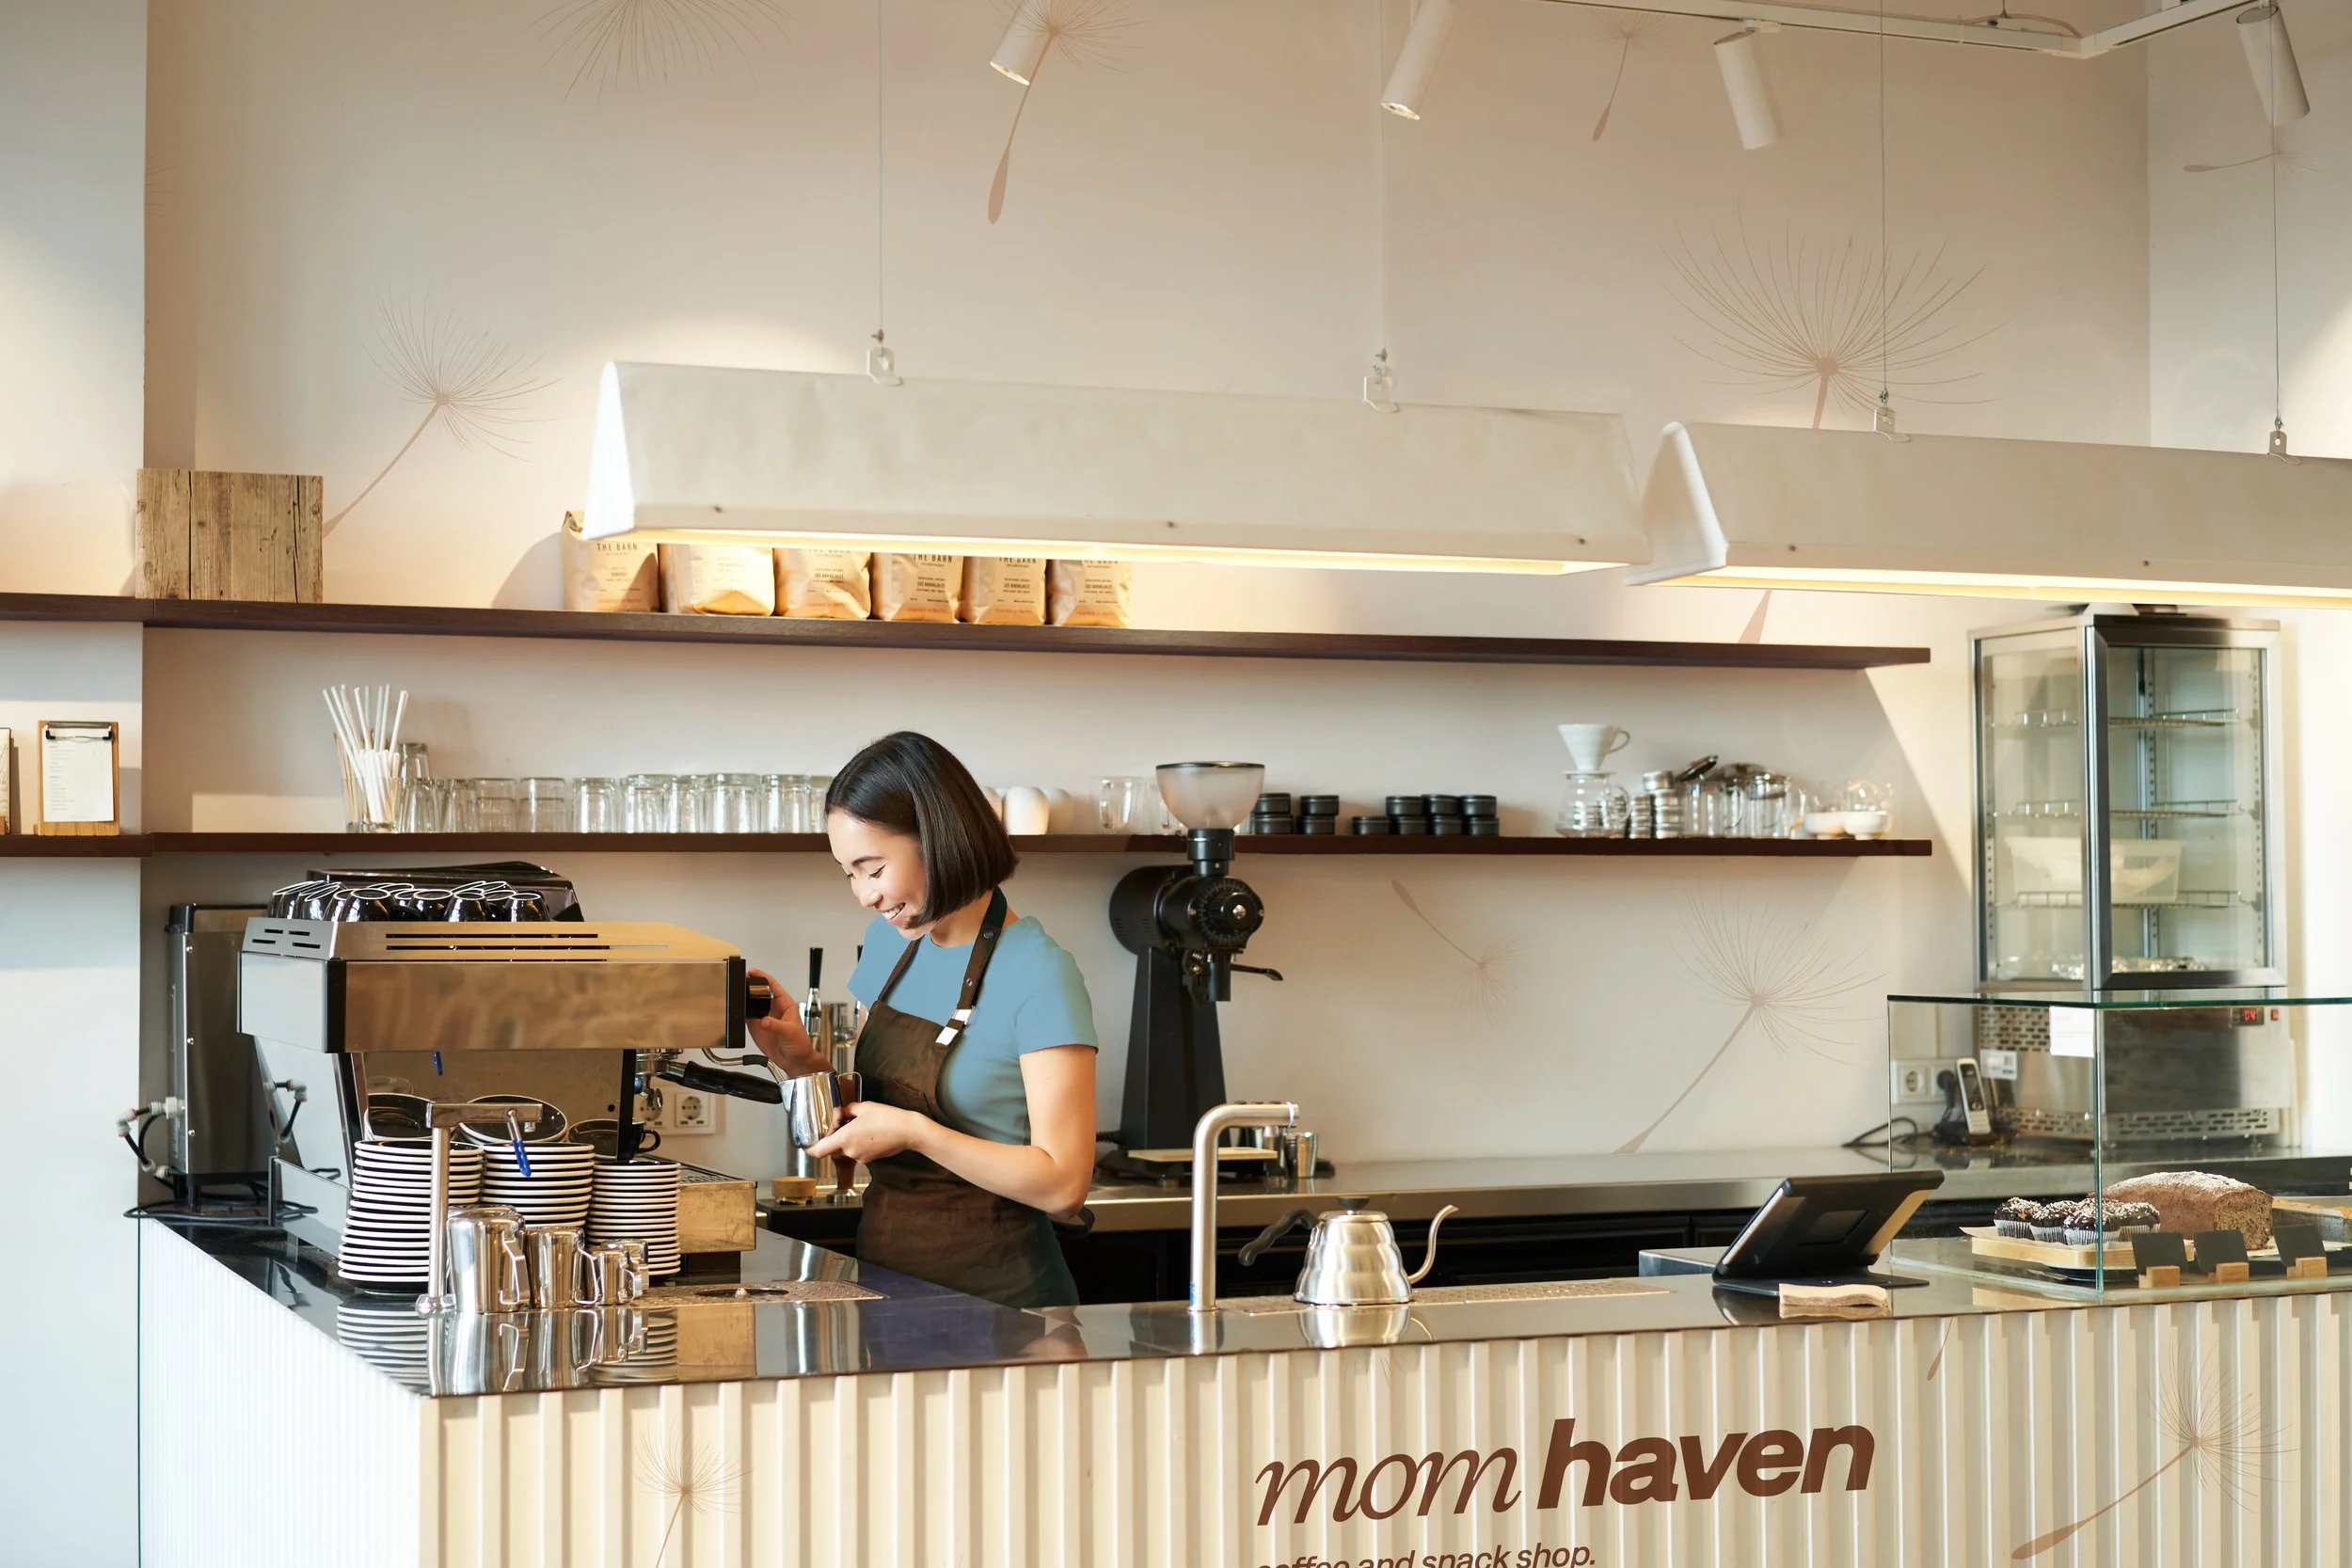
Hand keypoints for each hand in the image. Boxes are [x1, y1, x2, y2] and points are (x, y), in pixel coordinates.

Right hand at [744, 969, 824, 1075]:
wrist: (795, 1060)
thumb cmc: (800, 1044)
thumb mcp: (790, 1032)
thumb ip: (777, 1026)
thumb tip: (764, 1020)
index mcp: (784, 1004)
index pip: (773, 986)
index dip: (763, 977)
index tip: (753, 972)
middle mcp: (773, 1009)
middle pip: (759, 993)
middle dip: (750, 986)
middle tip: (740, 981)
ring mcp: (763, 1017)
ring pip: (751, 1004)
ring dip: (744, 999)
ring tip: (735, 994)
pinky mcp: (756, 1027)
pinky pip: (746, 1017)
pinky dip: (740, 1014)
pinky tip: (735, 1011)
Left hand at [806, 1100, 931, 1163]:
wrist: (908, 1131)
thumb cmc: (887, 1117)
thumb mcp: (864, 1107)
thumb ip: (848, 1109)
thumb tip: (843, 1111)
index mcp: (845, 1138)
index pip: (819, 1151)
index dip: (809, 1149)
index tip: (806, 1145)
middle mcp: (850, 1151)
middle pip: (833, 1150)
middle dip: (833, 1139)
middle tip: (839, 1126)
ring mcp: (860, 1157)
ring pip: (846, 1151)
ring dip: (847, 1141)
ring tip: (858, 1127)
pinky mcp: (870, 1159)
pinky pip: (858, 1152)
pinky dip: (858, 1144)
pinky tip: (869, 1133)